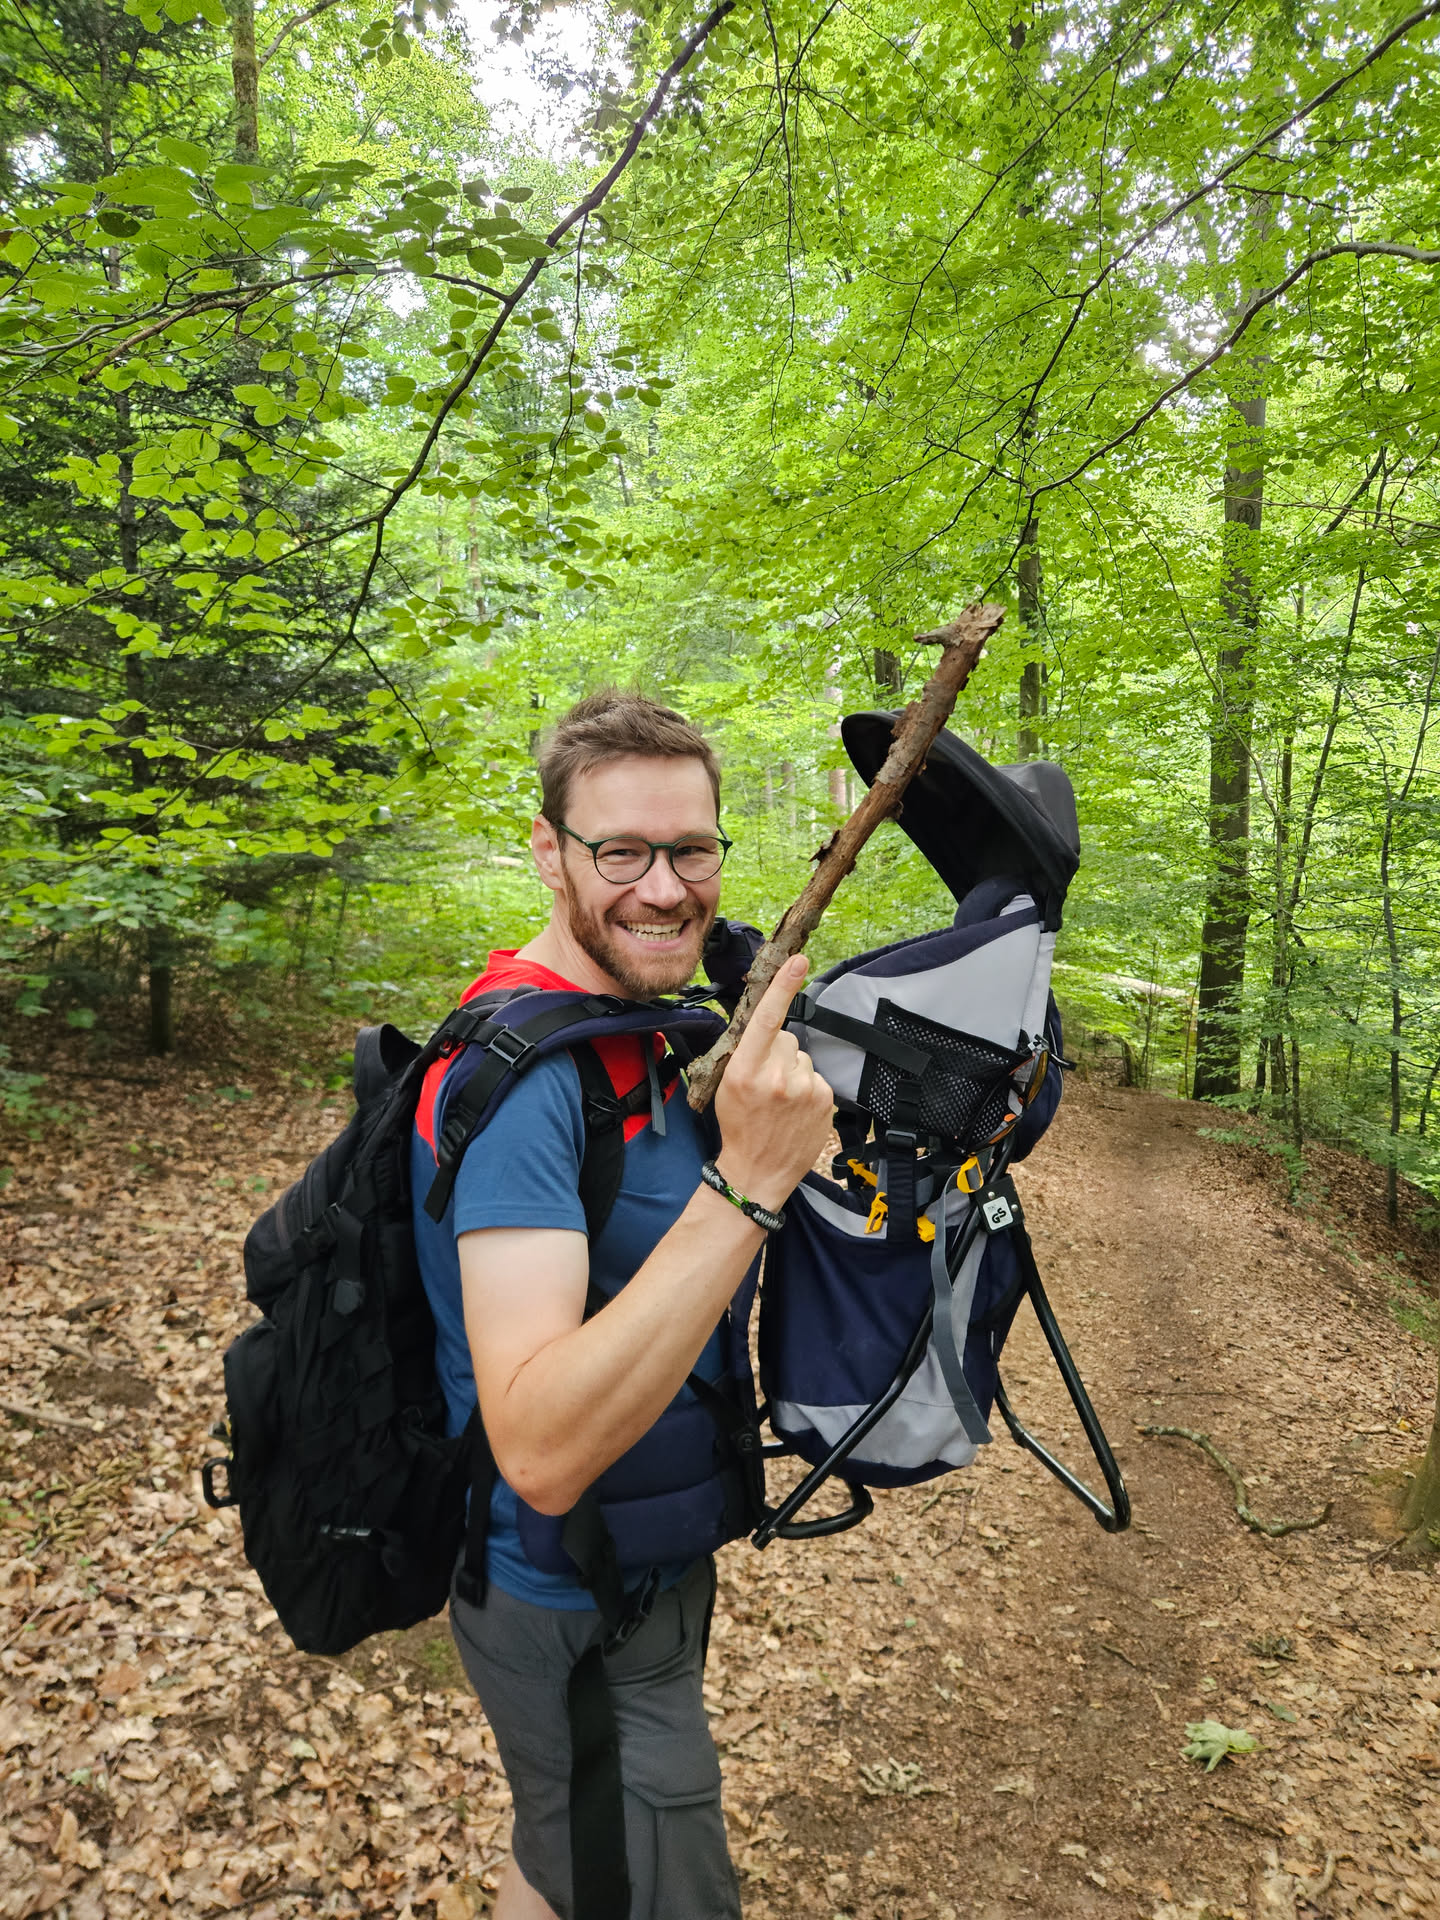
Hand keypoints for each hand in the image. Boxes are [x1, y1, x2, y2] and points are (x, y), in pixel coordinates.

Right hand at [711, 955, 833, 1211]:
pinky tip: (795, 1110)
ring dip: (794, 1071)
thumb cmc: (738, 1127)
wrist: (757, 1173)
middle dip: (778, 1051)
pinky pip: (816, 1077)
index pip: (767, 1018)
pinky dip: (807, 1088)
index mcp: (746, 1070)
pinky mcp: (825, 1100)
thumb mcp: (727, 1085)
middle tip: (766, 1081)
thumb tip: (766, 1025)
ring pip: (802, 1057)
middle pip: (787, 1037)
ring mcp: (805, 1090)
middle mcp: (778, 1077)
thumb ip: (747, 1053)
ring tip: (781, 1101)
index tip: (797, 960)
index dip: (783, 986)